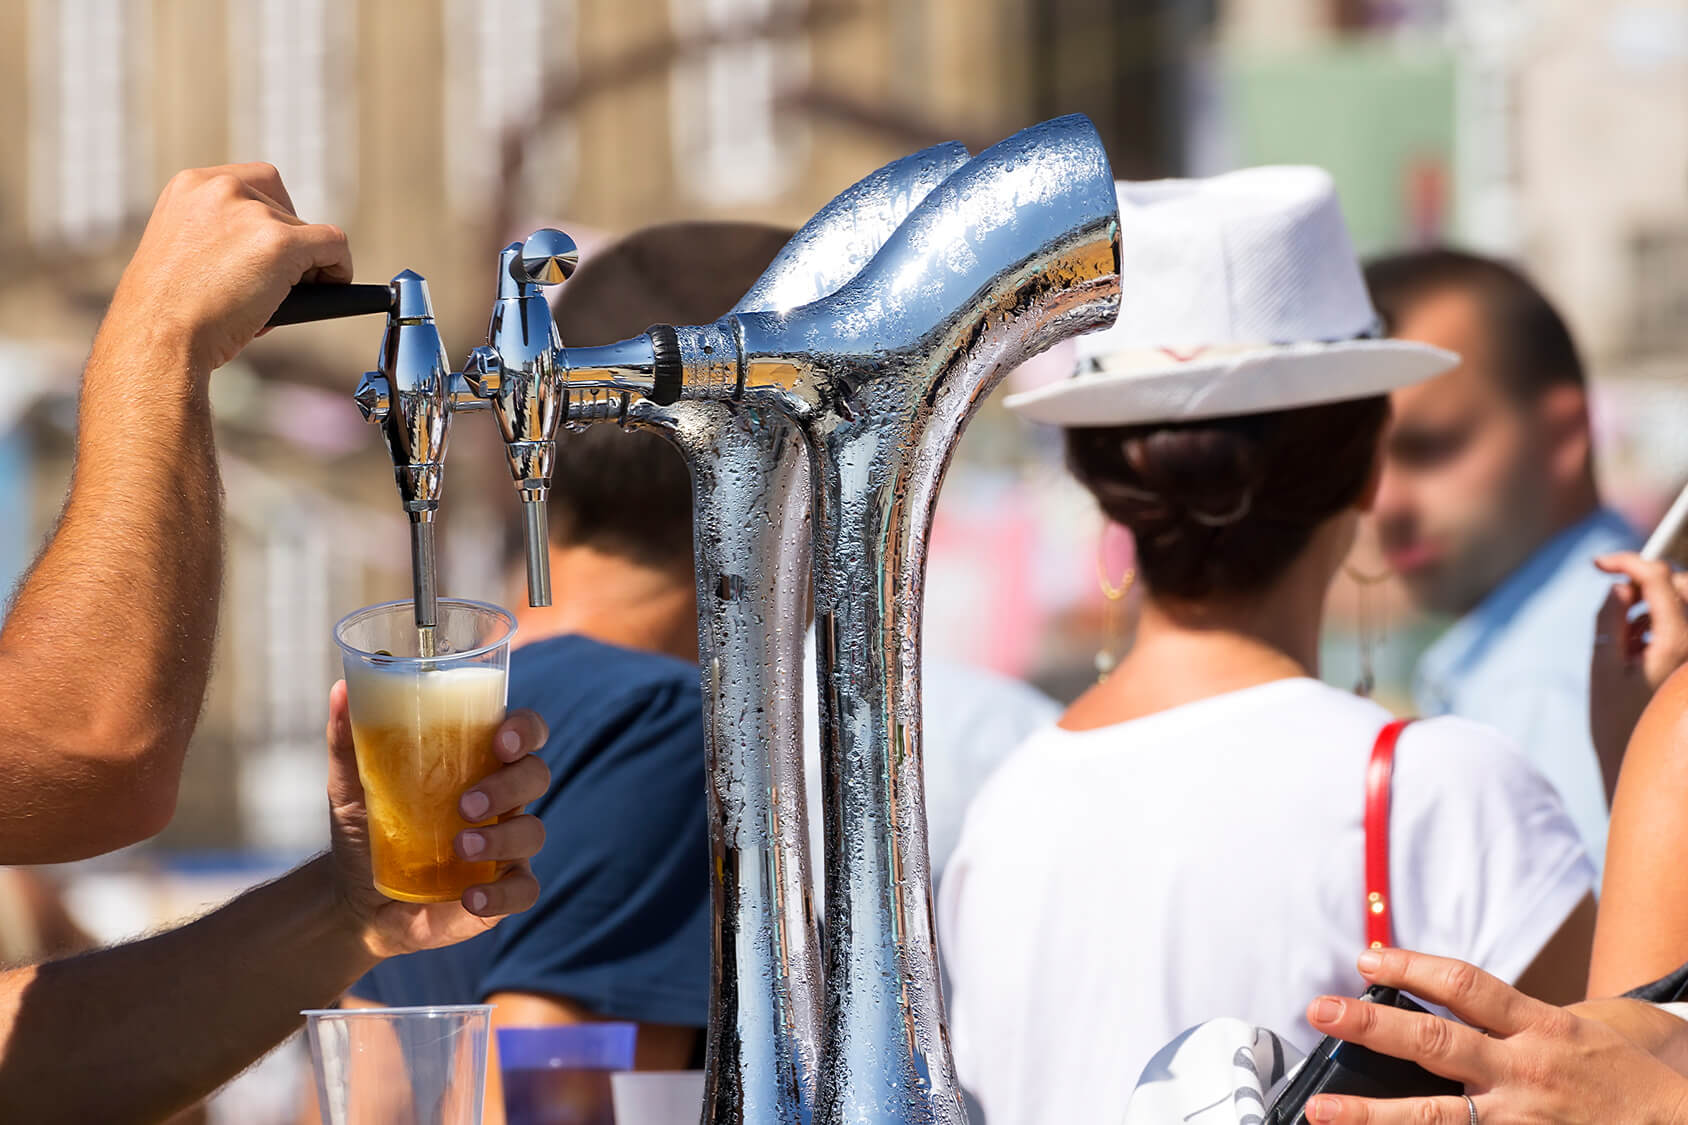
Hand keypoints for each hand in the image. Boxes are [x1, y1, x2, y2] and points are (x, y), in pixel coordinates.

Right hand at [105, 163, 352, 373]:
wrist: (157, 338)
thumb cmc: (168, 313)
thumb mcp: (186, 252)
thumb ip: (223, 235)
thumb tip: (281, 251)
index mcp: (192, 185)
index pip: (254, 183)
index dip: (272, 216)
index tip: (272, 245)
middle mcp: (221, 188)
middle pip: (284, 205)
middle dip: (291, 241)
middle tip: (283, 280)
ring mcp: (252, 213)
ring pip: (308, 232)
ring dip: (307, 265)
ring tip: (282, 300)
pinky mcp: (280, 242)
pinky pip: (334, 245)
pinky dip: (340, 267)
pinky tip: (333, 287)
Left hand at [322, 680, 548, 960]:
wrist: (351, 901)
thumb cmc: (366, 830)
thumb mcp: (351, 785)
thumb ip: (349, 739)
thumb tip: (343, 688)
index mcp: (477, 763)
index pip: (523, 734)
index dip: (525, 730)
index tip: (501, 740)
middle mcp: (502, 800)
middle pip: (535, 776)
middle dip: (510, 784)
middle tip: (467, 804)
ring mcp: (505, 846)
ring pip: (533, 831)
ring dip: (503, 837)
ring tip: (459, 848)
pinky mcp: (501, 891)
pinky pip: (525, 889)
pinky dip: (503, 893)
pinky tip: (471, 896)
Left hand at [1301, 948, 1687, 1123]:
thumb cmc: (1628, 1083)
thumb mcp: (1580, 1033)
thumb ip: (1516, 1021)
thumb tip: (1448, 1003)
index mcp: (1542, 1028)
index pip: (1467, 986)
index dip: (1413, 967)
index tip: (1367, 959)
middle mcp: (1527, 1072)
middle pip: (1435, 1044)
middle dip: (1370, 1026)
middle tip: (1318, 1010)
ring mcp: (1522, 1122)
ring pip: (1436, 1117)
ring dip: (1372, 1115)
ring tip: (1322, 1110)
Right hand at [1590, 553, 1687, 797]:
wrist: (1645, 765)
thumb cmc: (1618, 720)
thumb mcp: (1603, 664)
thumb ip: (1610, 617)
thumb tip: (1619, 586)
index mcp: (1677, 641)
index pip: (1658, 577)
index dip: (1627, 561)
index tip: (1597, 564)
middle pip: (1681, 584)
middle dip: (1646, 580)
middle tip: (1614, 597)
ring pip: (1684, 603)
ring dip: (1653, 603)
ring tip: (1623, 635)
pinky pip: (1683, 625)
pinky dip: (1661, 623)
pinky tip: (1638, 650)